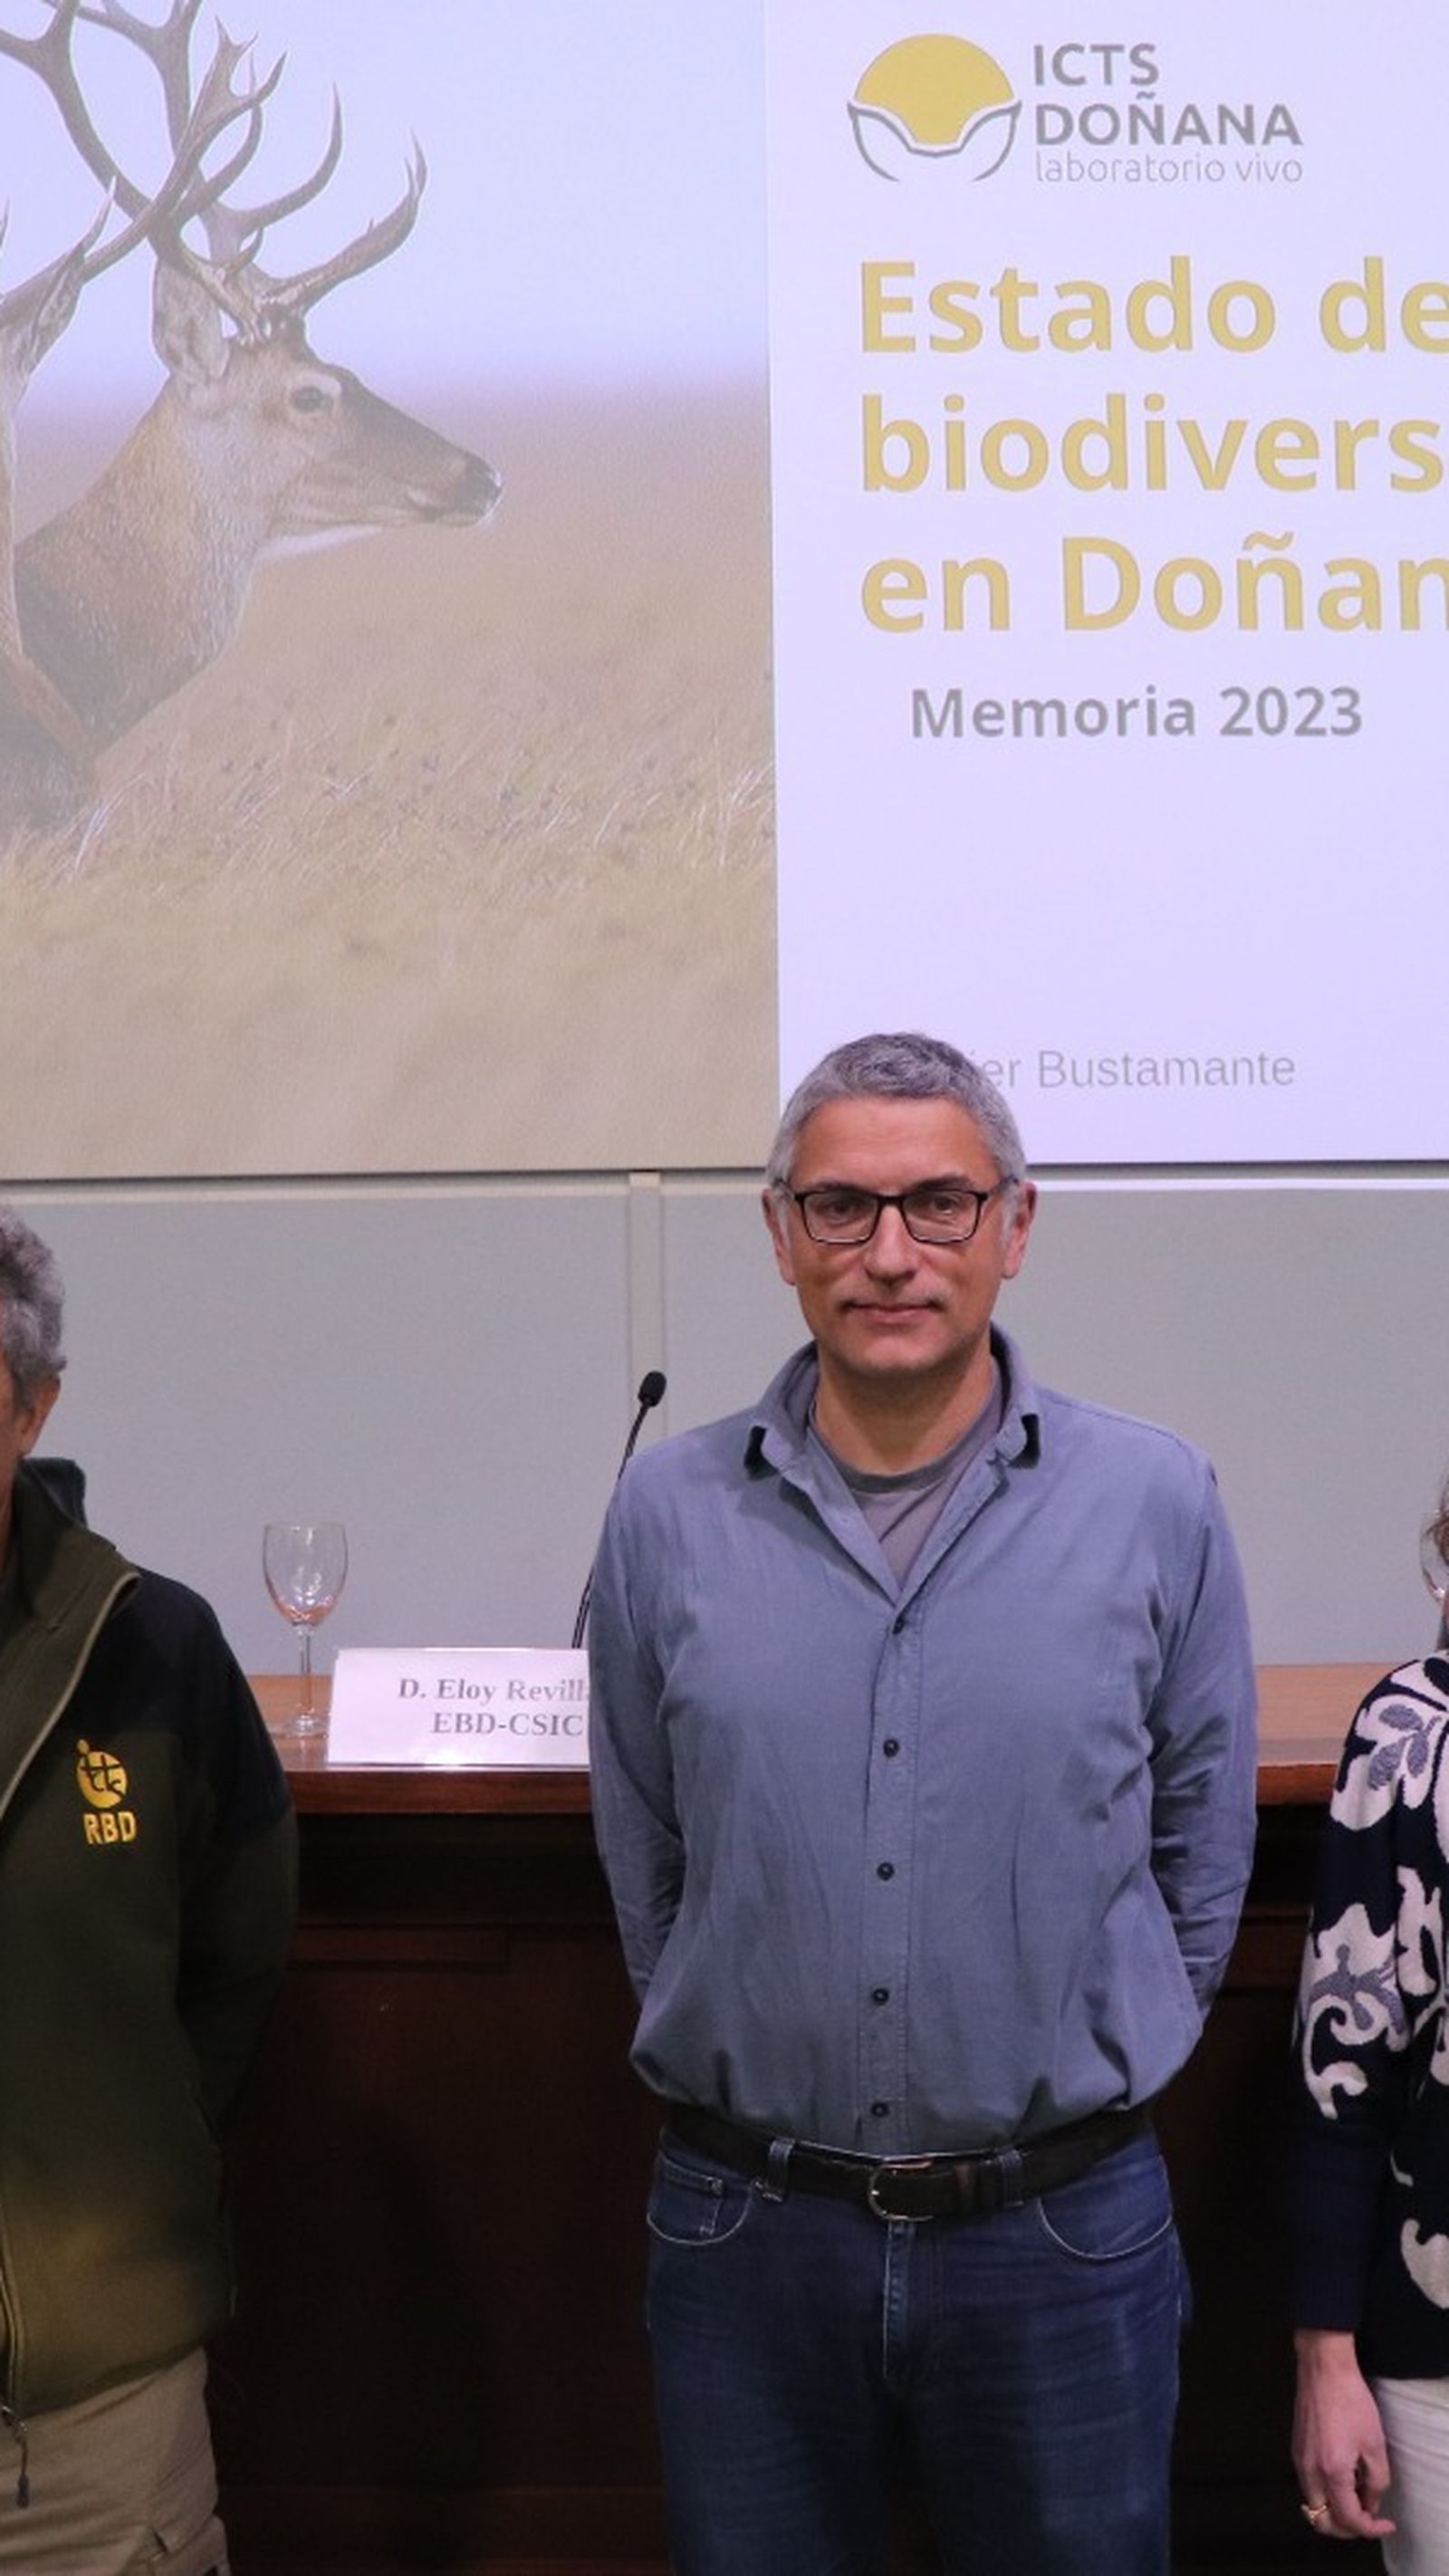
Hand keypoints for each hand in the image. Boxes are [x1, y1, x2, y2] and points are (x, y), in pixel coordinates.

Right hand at [1292, 2328, 1395, 2540]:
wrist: (1323, 2368)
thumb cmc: (1351, 2400)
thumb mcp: (1375, 2443)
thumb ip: (1377, 2480)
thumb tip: (1370, 2501)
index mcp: (1331, 2471)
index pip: (1348, 2519)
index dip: (1370, 2528)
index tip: (1385, 2522)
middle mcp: (1309, 2471)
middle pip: (1322, 2521)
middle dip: (1346, 2529)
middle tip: (1367, 2519)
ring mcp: (1298, 2460)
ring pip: (1314, 2505)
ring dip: (1335, 2511)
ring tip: (1358, 2497)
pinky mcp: (1296, 2448)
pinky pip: (1309, 2485)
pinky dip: (1326, 2494)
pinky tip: (1343, 2478)